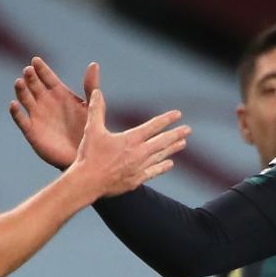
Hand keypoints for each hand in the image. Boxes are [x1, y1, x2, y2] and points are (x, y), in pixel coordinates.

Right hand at [10, 57, 98, 168]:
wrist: (82, 157)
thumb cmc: (88, 131)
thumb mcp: (91, 106)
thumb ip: (90, 86)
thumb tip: (93, 64)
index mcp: (59, 94)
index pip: (47, 77)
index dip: (41, 69)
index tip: (36, 60)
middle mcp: (45, 102)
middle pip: (34, 86)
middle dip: (30, 77)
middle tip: (28, 70)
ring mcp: (37, 116)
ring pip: (25, 99)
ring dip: (21, 91)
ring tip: (19, 82)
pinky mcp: (31, 131)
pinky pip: (21, 120)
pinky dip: (16, 113)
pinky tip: (14, 105)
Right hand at [68, 88, 188, 197]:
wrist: (87, 183)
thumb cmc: (89, 156)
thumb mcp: (91, 129)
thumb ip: (96, 110)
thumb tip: (97, 93)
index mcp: (131, 139)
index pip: (153, 126)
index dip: (166, 119)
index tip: (178, 114)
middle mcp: (139, 153)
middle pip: (162, 141)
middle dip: (176, 134)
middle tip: (188, 130)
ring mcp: (139, 168)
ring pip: (160, 156)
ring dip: (172, 149)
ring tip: (183, 143)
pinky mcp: (135, 180)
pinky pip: (153, 172)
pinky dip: (162, 167)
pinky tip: (169, 164)